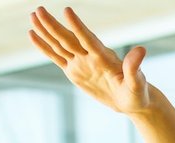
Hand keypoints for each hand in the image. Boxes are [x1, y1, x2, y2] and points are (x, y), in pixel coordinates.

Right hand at [30, 7, 151, 114]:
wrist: (131, 100)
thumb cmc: (137, 93)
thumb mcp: (137, 84)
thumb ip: (134, 67)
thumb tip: (141, 50)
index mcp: (104, 57)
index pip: (88, 40)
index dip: (77, 27)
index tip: (67, 11)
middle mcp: (89, 56)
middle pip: (68, 39)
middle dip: (53, 26)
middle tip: (39, 9)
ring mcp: (80, 62)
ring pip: (59, 44)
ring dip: (46, 30)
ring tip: (33, 15)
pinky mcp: (74, 71)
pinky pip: (57, 57)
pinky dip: (44, 47)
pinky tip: (32, 35)